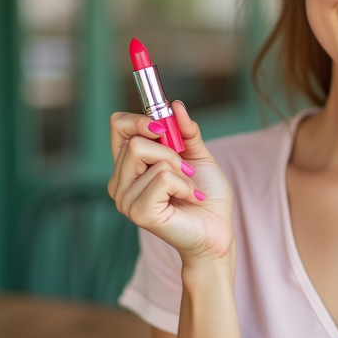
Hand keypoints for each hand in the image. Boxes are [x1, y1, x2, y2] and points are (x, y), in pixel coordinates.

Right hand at [108, 102, 234, 267]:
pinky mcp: (139, 213)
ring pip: (147, 155)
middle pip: (134, 141)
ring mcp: (126, 200)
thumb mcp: (198, 155)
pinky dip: (184, 184)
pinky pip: (162, 177)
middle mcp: (121, 183)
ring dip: (179, 169)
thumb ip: (186, 131)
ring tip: (188, 187)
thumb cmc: (206, 196)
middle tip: (186, 169)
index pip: (118, 127)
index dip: (139, 120)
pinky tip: (189, 199)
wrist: (218, 232)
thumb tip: (175, 105)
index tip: (163, 127)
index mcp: (130, 166)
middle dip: (169, 149)